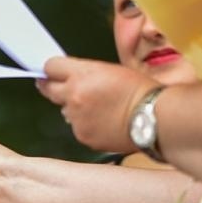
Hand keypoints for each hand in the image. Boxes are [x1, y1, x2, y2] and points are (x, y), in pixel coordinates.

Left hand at [38, 57, 156, 154]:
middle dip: (52, 87)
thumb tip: (72, 78)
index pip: (51, 66)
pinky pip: (77, 127)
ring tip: (97, 109)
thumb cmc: (139, 90)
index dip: (52, 69)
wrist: (153, 117)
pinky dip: (86, 125)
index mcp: (81, 74)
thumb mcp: (111, 70)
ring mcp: (76, 118)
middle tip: (58, 87)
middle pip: (48, 89)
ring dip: (74, 108)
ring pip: (65, 110)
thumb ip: (86, 73)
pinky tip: (104, 123)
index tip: (53, 72)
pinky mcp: (82, 135)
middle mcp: (74, 95)